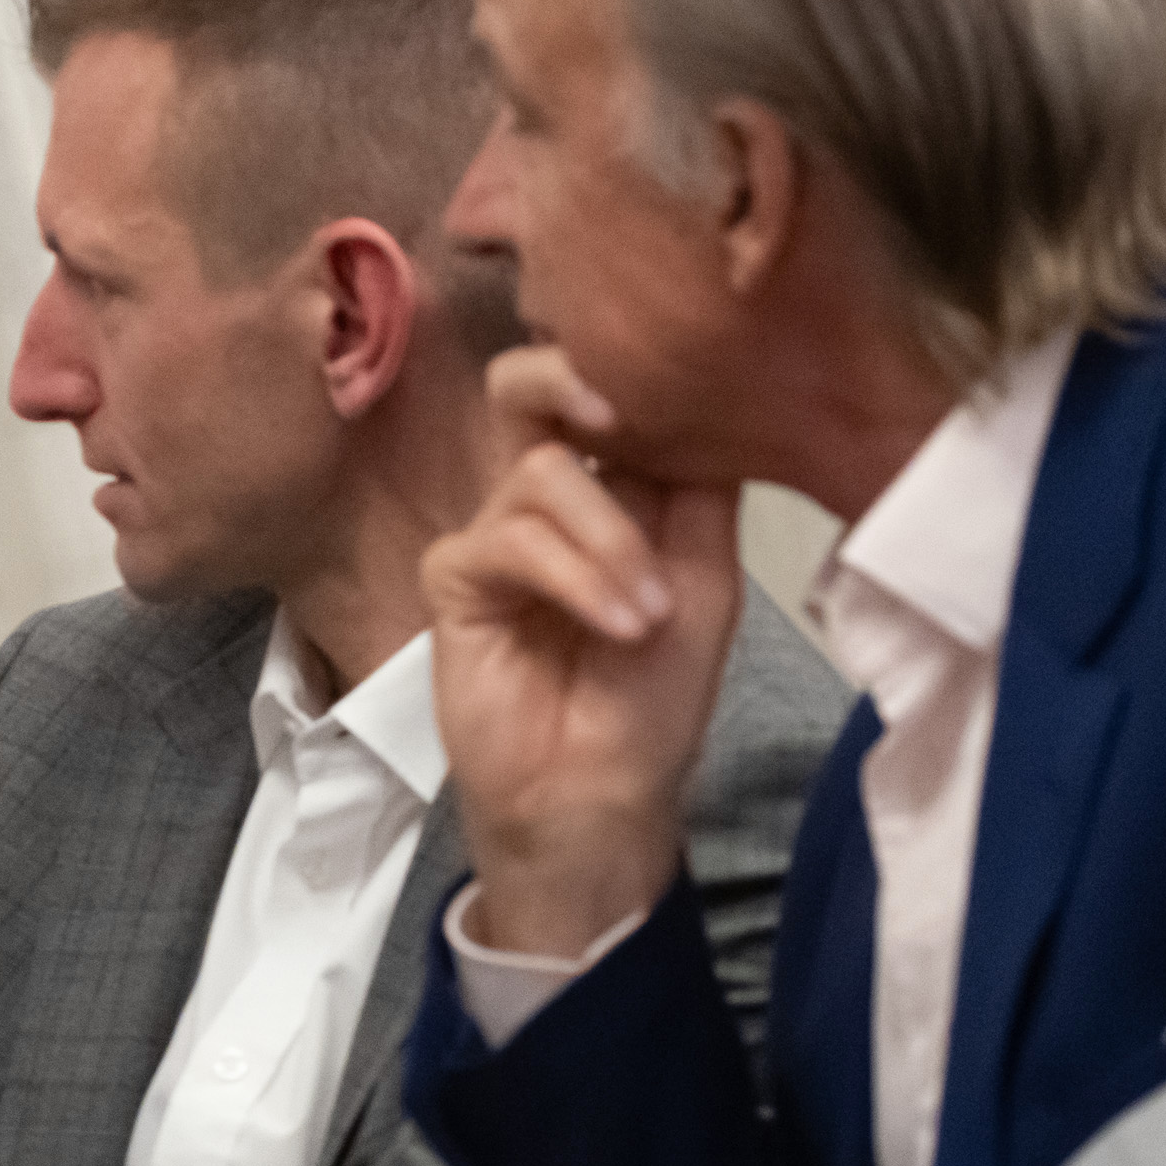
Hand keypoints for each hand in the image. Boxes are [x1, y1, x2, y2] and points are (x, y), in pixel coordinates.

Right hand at [422, 347, 743, 955]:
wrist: (602, 795)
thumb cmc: (657, 697)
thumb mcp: (707, 574)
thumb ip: (700, 482)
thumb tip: (710, 389)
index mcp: (611, 486)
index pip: (606, 392)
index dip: (636, 369)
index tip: (690, 374)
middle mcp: (546, 497)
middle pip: (523, 388)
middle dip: (565, 375)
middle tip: (614, 407)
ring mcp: (494, 534)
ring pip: (540, 474)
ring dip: (610, 540)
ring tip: (650, 613)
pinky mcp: (455, 579)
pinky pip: (506, 541)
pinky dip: (574, 576)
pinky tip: (619, 625)